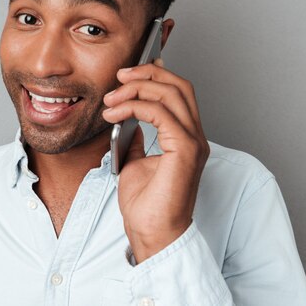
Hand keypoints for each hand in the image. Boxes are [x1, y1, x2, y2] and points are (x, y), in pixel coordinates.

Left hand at [102, 59, 209, 262]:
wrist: (152, 233)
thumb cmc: (146, 205)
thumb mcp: (134, 162)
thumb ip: (136, 140)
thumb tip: (126, 124)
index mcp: (186, 137)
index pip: (178, 93)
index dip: (156, 75)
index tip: (127, 73)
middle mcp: (195, 136)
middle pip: (179, 85)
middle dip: (147, 74)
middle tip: (119, 76)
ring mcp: (193, 142)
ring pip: (171, 94)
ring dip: (136, 90)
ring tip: (110, 100)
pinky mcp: (186, 149)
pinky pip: (160, 113)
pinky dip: (134, 107)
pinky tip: (114, 115)